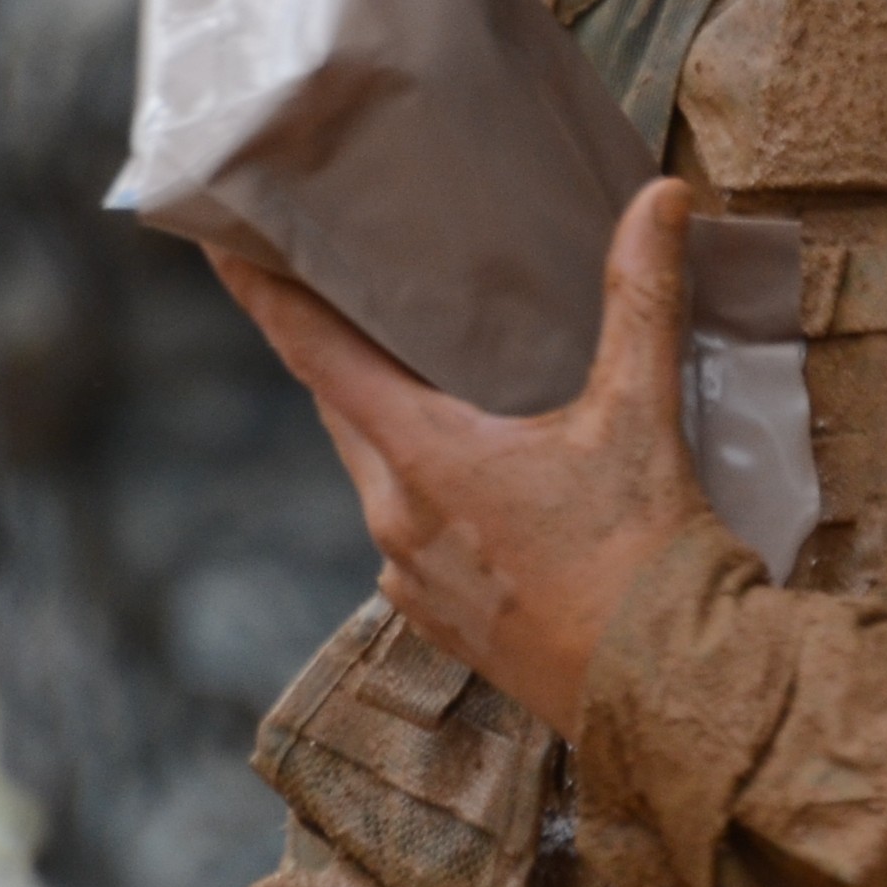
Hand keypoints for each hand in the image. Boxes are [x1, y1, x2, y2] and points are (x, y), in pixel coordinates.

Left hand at [209, 179, 709, 729]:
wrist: (664, 690)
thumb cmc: (644, 552)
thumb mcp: (639, 411)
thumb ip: (641, 295)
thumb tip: (661, 196)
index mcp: (423, 458)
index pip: (318, 357)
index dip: (265, 296)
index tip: (222, 247)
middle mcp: (395, 519)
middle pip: (343, 413)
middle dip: (340, 356)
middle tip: (345, 299)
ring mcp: (412, 580)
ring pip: (377, 478)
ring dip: (392, 431)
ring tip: (433, 390)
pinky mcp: (440, 624)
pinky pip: (409, 541)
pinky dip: (427, 498)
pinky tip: (481, 489)